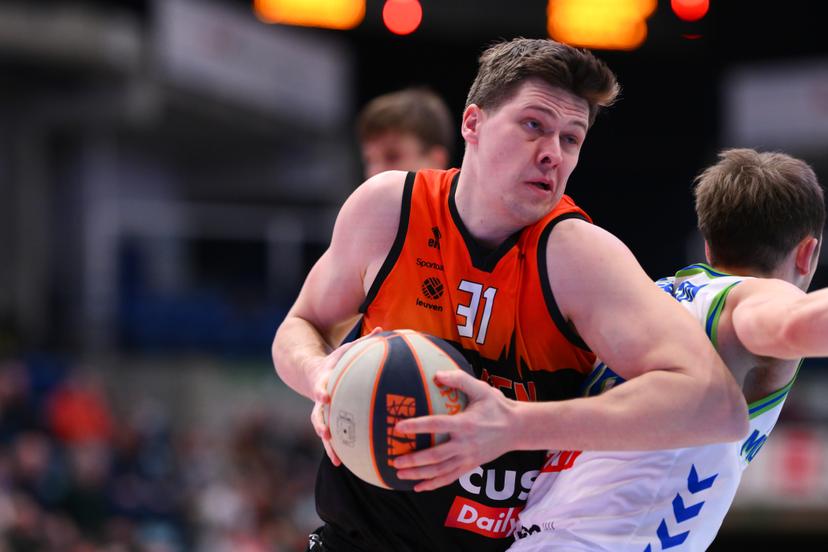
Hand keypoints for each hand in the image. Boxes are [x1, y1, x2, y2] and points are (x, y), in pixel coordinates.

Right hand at [310, 327, 383, 465]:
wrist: (312, 372)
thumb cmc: (337, 361)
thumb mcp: (347, 349)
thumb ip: (364, 342)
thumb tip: (383, 328)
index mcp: (324, 379)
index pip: (320, 385)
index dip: (321, 390)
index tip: (325, 396)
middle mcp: (319, 399)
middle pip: (316, 413)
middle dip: (320, 424)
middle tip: (326, 434)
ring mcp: (321, 412)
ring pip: (322, 430)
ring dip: (328, 445)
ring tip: (336, 459)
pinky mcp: (326, 421)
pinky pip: (331, 437)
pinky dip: (337, 450)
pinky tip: (345, 464)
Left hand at [392, 369, 517, 491]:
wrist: (518, 428)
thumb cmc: (497, 406)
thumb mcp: (481, 389)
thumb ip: (460, 380)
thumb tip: (436, 374)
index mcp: (465, 424)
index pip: (436, 425)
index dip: (416, 426)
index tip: (398, 427)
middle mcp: (465, 444)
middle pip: (435, 456)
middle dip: (414, 459)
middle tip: (394, 459)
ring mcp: (468, 458)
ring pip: (440, 471)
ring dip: (419, 474)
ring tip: (399, 474)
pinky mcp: (470, 466)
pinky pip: (450, 478)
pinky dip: (433, 484)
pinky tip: (419, 487)